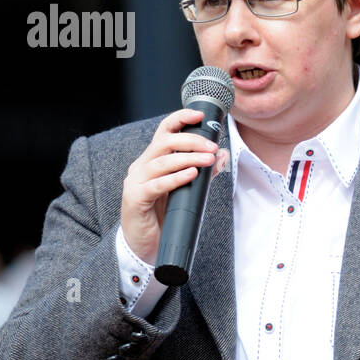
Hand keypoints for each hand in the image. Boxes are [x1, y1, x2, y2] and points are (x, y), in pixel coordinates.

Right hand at [121, 109, 226, 264]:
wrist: (145, 245)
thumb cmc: (164, 215)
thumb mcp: (186, 189)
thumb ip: (203, 171)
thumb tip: (223, 155)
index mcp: (152, 160)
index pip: (164, 131)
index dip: (180, 118)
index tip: (200, 114)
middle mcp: (141, 166)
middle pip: (164, 142)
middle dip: (191, 141)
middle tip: (213, 147)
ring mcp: (135, 182)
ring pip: (162, 161)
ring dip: (188, 158)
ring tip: (209, 160)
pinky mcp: (135, 199)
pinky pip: (157, 184)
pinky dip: (176, 178)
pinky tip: (192, 175)